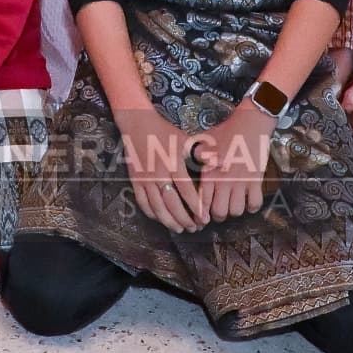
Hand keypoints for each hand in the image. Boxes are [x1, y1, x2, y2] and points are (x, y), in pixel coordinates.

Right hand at [116, 105, 205, 232]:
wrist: (137, 124)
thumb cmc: (164, 132)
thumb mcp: (184, 140)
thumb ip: (198, 155)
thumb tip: (217, 167)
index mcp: (173, 163)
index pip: (186, 191)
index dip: (196, 207)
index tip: (205, 218)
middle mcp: (158, 173)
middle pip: (172, 203)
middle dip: (185, 219)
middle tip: (195, 228)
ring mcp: (145, 179)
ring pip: (157, 207)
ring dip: (170, 221)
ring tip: (181, 229)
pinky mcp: (135, 180)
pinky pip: (143, 202)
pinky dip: (153, 214)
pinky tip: (161, 219)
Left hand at [191, 105, 276, 221]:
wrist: (251, 122)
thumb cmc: (226, 131)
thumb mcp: (205, 141)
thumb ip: (195, 155)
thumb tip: (186, 164)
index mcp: (210, 171)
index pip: (202, 201)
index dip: (200, 213)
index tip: (201, 216)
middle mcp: (224, 179)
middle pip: (219, 211)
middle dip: (217, 216)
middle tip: (217, 212)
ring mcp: (242, 181)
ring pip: (236, 211)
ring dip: (233, 211)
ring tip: (231, 206)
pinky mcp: (256, 180)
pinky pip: (255, 204)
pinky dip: (251, 207)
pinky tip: (247, 202)